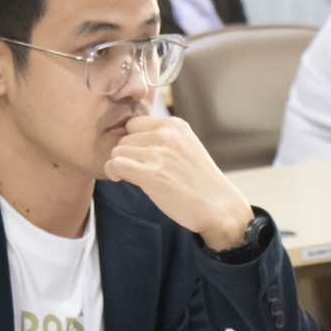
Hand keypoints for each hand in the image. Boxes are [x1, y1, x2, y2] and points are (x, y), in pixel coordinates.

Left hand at [104, 115, 254, 250]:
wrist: (218, 207)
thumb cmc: (200, 182)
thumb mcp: (185, 148)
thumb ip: (161, 141)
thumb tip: (126, 144)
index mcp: (174, 125)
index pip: (134, 123)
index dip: (133, 141)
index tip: (139, 156)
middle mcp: (166, 135)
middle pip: (124, 138)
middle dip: (128, 155)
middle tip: (139, 171)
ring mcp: (158, 154)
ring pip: (117, 151)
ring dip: (120, 165)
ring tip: (134, 177)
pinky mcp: (151, 175)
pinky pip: (115, 164)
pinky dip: (112, 172)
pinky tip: (119, 179)